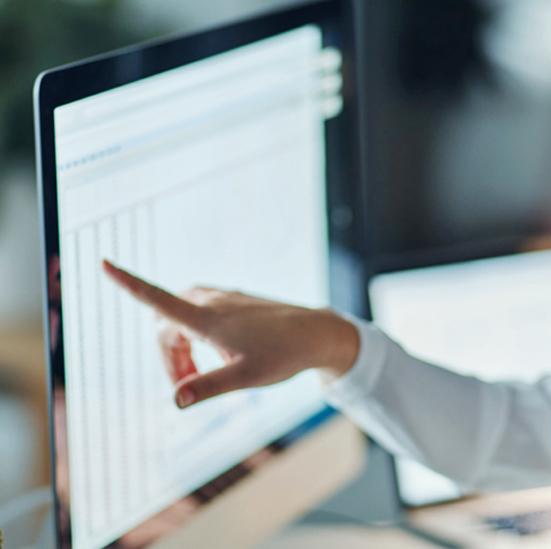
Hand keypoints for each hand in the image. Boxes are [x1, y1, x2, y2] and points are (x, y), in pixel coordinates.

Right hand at [102, 260, 359, 408]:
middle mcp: (212, 302)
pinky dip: (198, 337)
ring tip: (205, 373)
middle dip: (169, 357)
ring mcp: (225, 299)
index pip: (158, 299)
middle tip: (188, 386)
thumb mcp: (246, 377)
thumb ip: (208, 387)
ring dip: (182, 347)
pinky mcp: (236, 301)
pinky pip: (201, 314)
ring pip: (182, 319)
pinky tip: (223, 355)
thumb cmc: (284, 356)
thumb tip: (175, 399)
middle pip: (166, 326)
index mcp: (208, 318)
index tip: (104, 263)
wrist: (318, 333)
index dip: (129, 283)